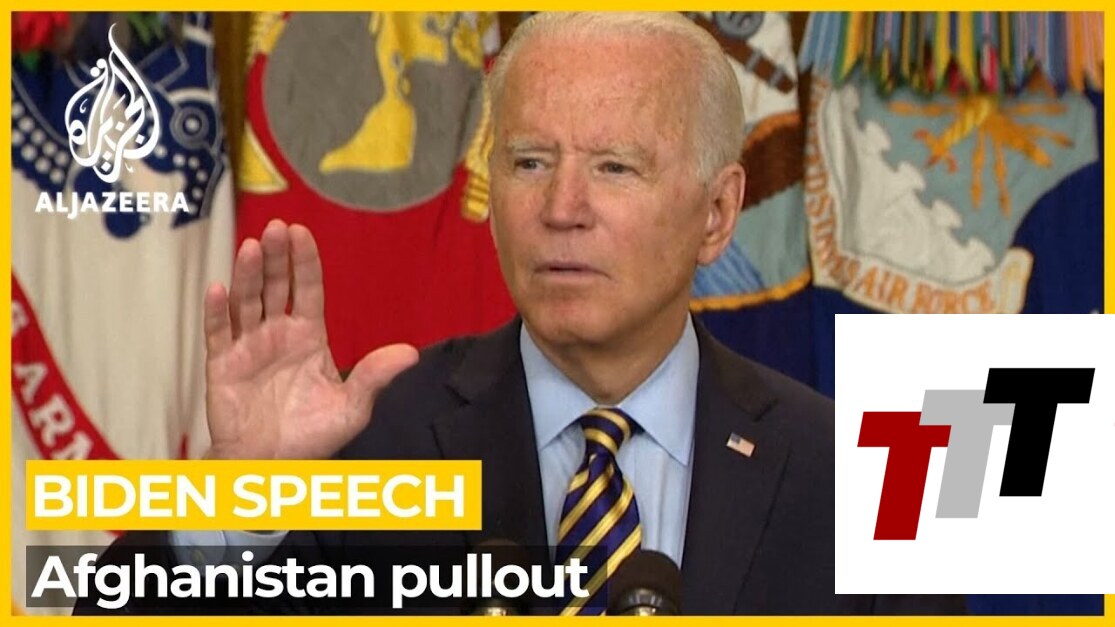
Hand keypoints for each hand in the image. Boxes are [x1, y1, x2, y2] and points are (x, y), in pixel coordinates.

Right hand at [202, 220, 417, 459]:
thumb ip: (374, 376)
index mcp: (308, 336)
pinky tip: (219, 288)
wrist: (272, 465)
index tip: (301, 232)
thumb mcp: (352, 406)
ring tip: (252, 248)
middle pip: (275, 287)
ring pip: (246, 302)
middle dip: (277, 257)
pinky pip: (218, 334)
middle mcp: (277, 334)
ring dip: (248, 275)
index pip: (307, 290)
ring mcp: (248, 347)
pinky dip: (218, 312)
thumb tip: (411, 354)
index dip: (304, 261)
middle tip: (276, 227)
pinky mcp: (223, 365)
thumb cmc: (312, 434)